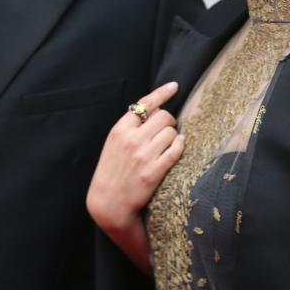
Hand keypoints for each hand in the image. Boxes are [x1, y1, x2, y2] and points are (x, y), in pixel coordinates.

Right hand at [87, 81, 184, 233]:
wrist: (108, 202)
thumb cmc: (112, 170)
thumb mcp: (114, 143)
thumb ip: (131, 126)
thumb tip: (155, 109)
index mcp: (120, 129)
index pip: (145, 104)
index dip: (162, 93)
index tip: (174, 86)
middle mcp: (132, 140)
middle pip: (164, 116)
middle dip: (169, 121)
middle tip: (166, 130)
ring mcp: (143, 156)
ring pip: (172, 132)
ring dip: (173, 136)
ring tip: (167, 144)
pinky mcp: (154, 172)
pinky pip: (176, 150)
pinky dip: (180, 146)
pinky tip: (178, 146)